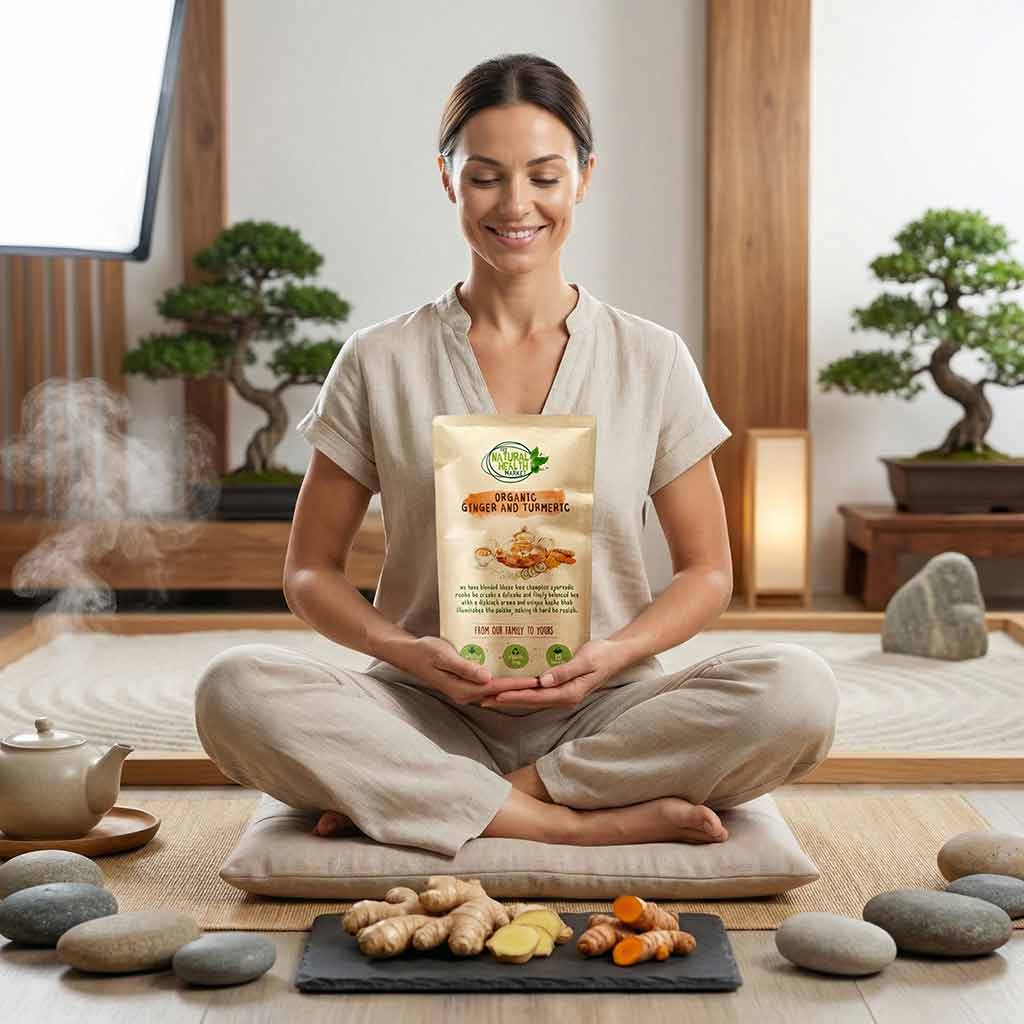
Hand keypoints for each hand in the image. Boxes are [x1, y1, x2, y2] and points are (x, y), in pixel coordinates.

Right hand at [385, 635, 539, 705]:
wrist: (408, 653)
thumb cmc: (425, 651)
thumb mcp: (443, 655)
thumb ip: (465, 667)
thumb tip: (487, 678)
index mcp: (463, 689)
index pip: (497, 688)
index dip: (518, 684)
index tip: (537, 680)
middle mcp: (466, 693)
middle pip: (500, 692)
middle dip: (521, 687)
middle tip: (545, 679)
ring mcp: (465, 690)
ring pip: (496, 689)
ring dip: (514, 684)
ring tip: (535, 675)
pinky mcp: (465, 684)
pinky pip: (488, 684)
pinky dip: (502, 679)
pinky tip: (513, 670)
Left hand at [478, 638, 634, 709]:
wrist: (617, 655)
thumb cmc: (602, 655)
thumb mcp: (585, 660)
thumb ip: (565, 671)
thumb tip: (544, 681)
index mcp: (569, 693)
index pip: (537, 697)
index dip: (515, 697)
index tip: (496, 695)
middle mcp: (564, 697)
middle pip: (530, 701)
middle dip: (507, 700)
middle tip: (482, 699)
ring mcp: (563, 694)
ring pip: (532, 699)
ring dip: (512, 698)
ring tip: (490, 696)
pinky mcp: (562, 688)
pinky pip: (538, 692)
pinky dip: (523, 691)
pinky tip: (511, 687)